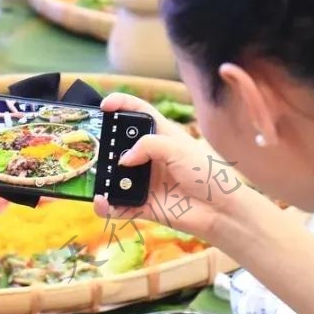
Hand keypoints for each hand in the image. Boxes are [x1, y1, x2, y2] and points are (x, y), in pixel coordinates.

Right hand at [93, 93, 271, 243]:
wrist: (220, 209)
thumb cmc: (206, 173)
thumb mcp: (178, 148)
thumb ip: (148, 145)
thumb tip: (122, 160)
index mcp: (161, 136)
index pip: (137, 112)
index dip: (120, 104)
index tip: (104, 105)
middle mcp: (149, 157)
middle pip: (120, 145)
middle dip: (104, 144)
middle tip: (94, 145)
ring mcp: (144, 182)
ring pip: (114, 177)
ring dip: (103, 177)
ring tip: (99, 177)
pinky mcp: (143, 205)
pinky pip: (118, 206)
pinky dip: (106, 206)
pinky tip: (101, 202)